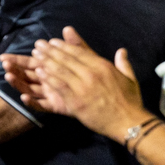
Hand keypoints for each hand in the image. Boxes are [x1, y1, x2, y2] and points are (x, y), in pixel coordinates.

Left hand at [10, 26, 151, 140]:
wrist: (128, 122)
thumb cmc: (129, 101)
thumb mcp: (129, 79)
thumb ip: (123, 63)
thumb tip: (121, 50)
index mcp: (102, 66)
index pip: (79, 52)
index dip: (63, 46)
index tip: (52, 41)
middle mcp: (91, 73)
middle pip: (66, 59)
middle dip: (50, 51)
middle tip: (38, 45)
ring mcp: (82, 87)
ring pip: (60, 70)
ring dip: (46, 61)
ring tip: (35, 55)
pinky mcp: (76, 101)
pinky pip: (59, 86)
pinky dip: (48, 78)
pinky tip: (39, 73)